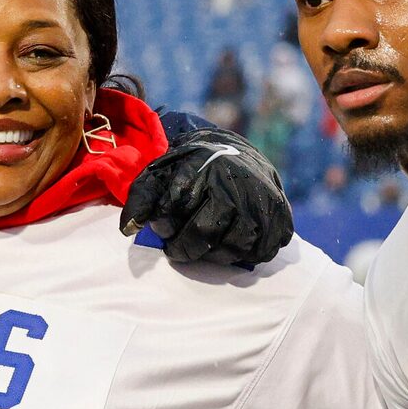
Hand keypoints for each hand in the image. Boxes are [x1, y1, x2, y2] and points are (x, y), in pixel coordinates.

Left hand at [124, 121, 292, 267]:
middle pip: (203, 235)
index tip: (164, 229)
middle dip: (184, 248)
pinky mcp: (279, 218)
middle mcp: (233, 186)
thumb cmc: (192, 170)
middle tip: (179, 247)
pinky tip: (232, 240)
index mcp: (201, 171)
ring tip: (206, 242)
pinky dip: (244, 253)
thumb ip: (140, 198)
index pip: (172, 211)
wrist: (235, 154)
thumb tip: (128, 230)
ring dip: (213, 254)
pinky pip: (259, 252)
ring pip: (232, 248)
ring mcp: (259, 203)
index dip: (164, 228)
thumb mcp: (161, 173)